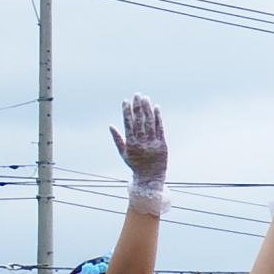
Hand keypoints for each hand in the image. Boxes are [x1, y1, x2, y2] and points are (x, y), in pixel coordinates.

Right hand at [109, 94, 168, 214]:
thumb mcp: (124, 154)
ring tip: (145, 98)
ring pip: (150, 123)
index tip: (125, 101)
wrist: (150, 179)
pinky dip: (158, 117)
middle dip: (137, 107)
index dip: (127, 112)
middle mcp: (142, 143)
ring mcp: (153, 143)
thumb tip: (110, 126)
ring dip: (147, 109)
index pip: (128, 124)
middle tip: (136, 94)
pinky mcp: (163, 144)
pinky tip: (156, 107)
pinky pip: (160, 128)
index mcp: (131, 144)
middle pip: (139, 121)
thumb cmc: (135, 165)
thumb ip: (117, 139)